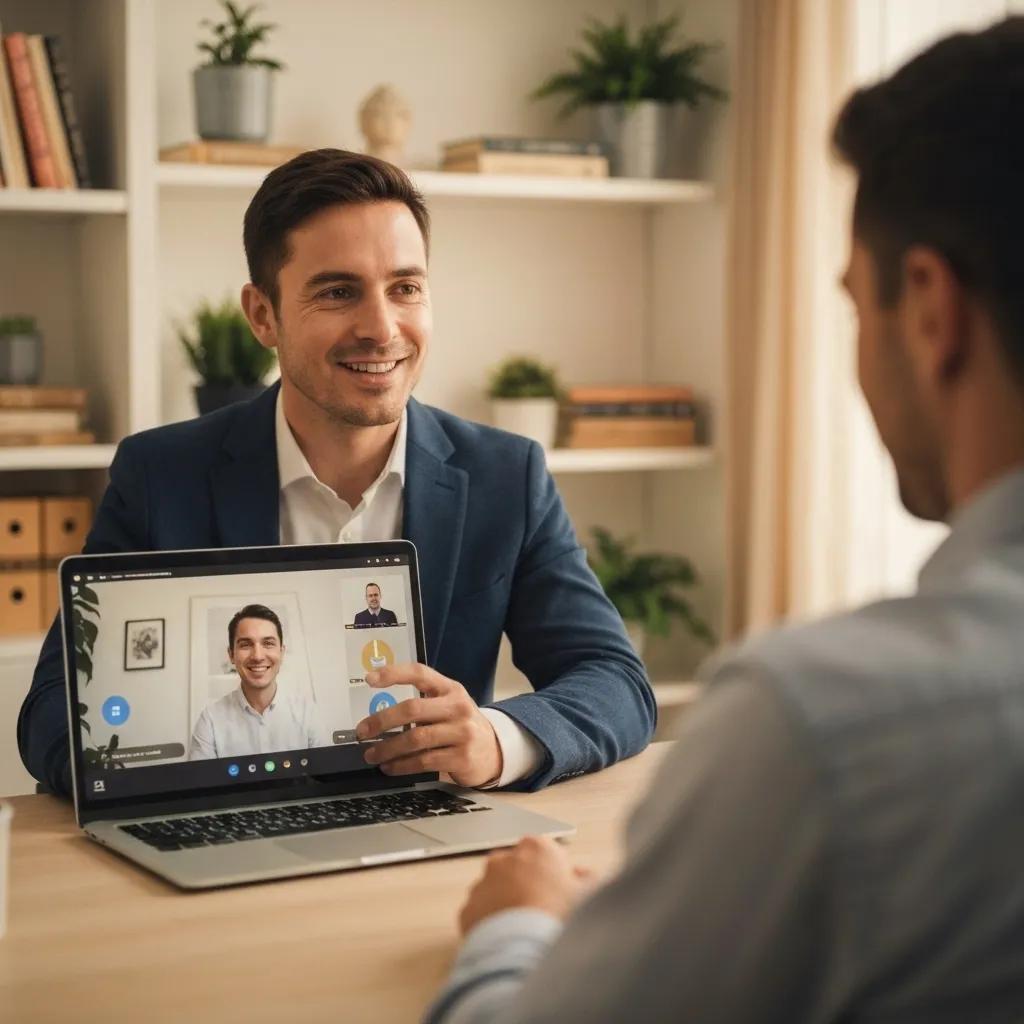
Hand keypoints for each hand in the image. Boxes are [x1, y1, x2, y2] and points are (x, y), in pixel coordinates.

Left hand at [356, 663, 502, 787]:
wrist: (494, 751)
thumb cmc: (460, 726)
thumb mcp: (448, 706)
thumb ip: (423, 704)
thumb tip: (378, 717)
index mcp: (450, 689)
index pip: (420, 673)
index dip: (393, 674)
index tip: (369, 679)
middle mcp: (458, 707)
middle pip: (413, 708)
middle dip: (382, 720)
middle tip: (362, 731)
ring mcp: (462, 732)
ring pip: (415, 738)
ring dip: (388, 748)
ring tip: (371, 754)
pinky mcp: (462, 757)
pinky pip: (423, 761)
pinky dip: (401, 766)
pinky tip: (390, 767)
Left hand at [458, 835, 596, 935]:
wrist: (522, 949)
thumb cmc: (558, 917)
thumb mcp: (588, 894)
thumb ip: (589, 879)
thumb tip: (586, 876)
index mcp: (536, 848)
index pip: (546, 852)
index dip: (556, 872)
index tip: (564, 890)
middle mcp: (504, 859)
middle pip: (518, 868)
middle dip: (528, 883)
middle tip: (543, 910)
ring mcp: (482, 884)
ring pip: (496, 890)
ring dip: (507, 903)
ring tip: (524, 929)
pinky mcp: (468, 909)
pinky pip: (481, 914)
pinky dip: (490, 923)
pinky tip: (507, 939)